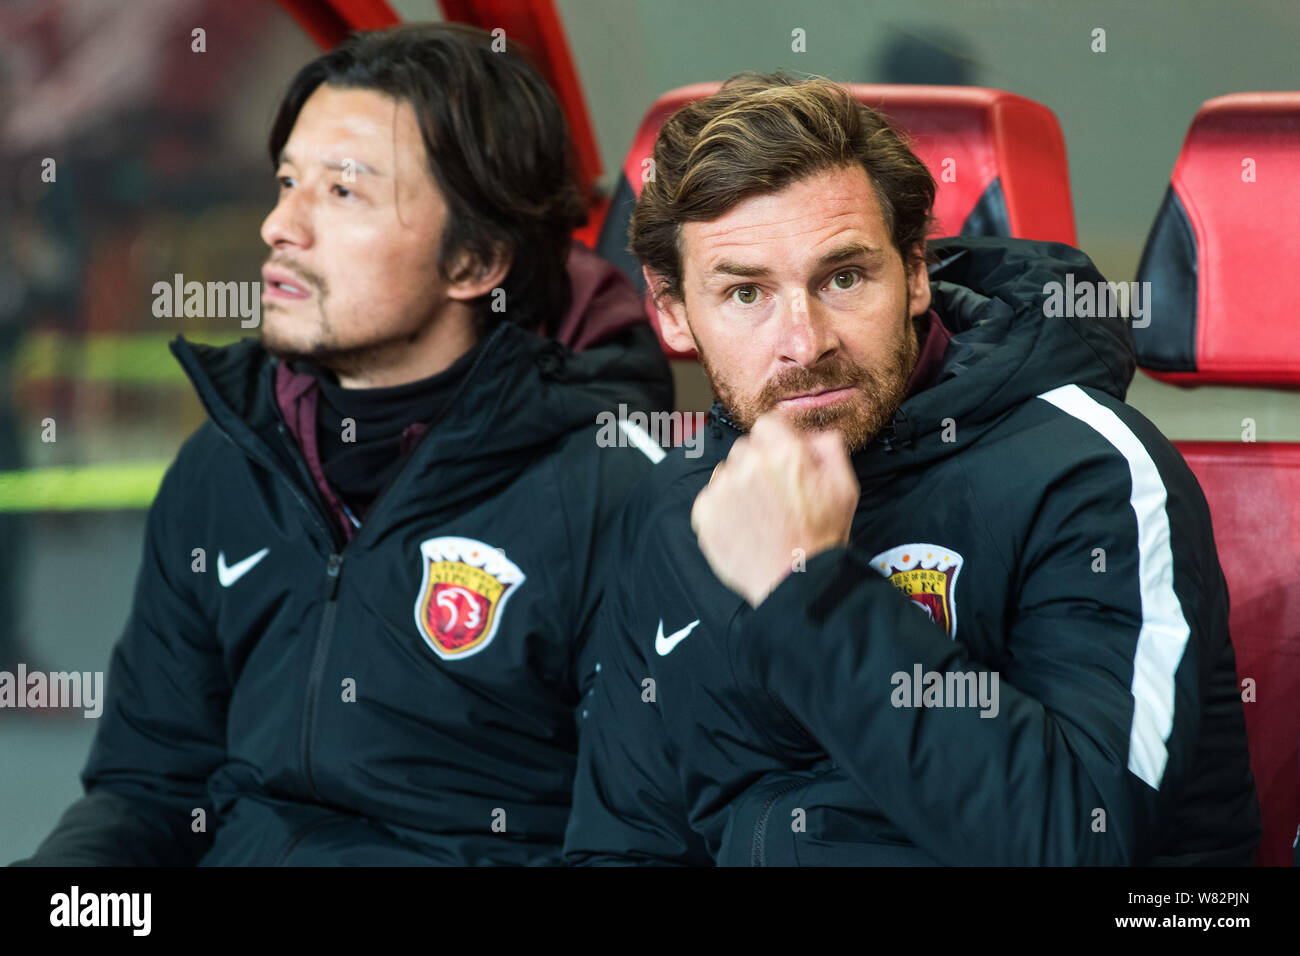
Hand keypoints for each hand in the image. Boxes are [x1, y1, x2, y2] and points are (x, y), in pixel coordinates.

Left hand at [691, 412, 859, 606]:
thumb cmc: (821, 538)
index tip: (779, 459)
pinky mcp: (704, 513)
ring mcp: (722, 489)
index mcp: (784, 452)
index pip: (767, 424)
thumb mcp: (845, 485)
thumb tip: (812, 433)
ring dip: (738, 486)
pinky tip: (744, 526)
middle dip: (758, 464)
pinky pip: (709, 498)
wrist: (796, 581)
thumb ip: (828, 446)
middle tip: (774, 494)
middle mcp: (749, 464)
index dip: (776, 441)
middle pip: (745, 448)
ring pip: (726, 472)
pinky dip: (722, 509)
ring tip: (760, 514)